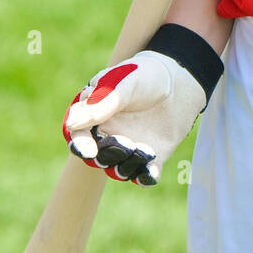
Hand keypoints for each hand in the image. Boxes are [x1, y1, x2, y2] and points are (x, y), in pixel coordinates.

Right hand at [62, 25, 222, 185]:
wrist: (181, 81)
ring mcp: (129, 148)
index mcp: (95, 115)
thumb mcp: (125, 83)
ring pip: (118, 169)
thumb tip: (72, 124)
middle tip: (127, 143)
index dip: (80, 145)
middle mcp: (108, 135)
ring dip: (128, 165)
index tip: (89, 151)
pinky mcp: (150, 158)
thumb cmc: (146, 76)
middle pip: (97, 157)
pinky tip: (151, 169)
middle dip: (109, 155)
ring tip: (146, 149)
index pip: (78, 134)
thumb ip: (102, 103)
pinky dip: (145, 176)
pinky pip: (143, 176)